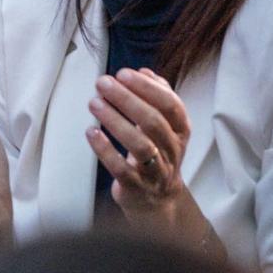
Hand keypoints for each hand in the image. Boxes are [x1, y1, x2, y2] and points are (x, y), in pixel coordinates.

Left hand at [88, 69, 197, 226]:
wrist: (157, 200)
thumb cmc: (157, 153)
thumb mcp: (164, 125)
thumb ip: (157, 96)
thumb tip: (145, 72)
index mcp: (180, 131)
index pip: (171, 105)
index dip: (148, 88)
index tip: (124, 74)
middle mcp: (172, 150)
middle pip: (154, 122)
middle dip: (127, 99)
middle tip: (103, 83)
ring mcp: (156, 171)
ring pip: (140, 145)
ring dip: (115, 121)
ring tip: (94, 103)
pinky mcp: (136, 187)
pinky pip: (122, 169)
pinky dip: (105, 150)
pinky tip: (91, 133)